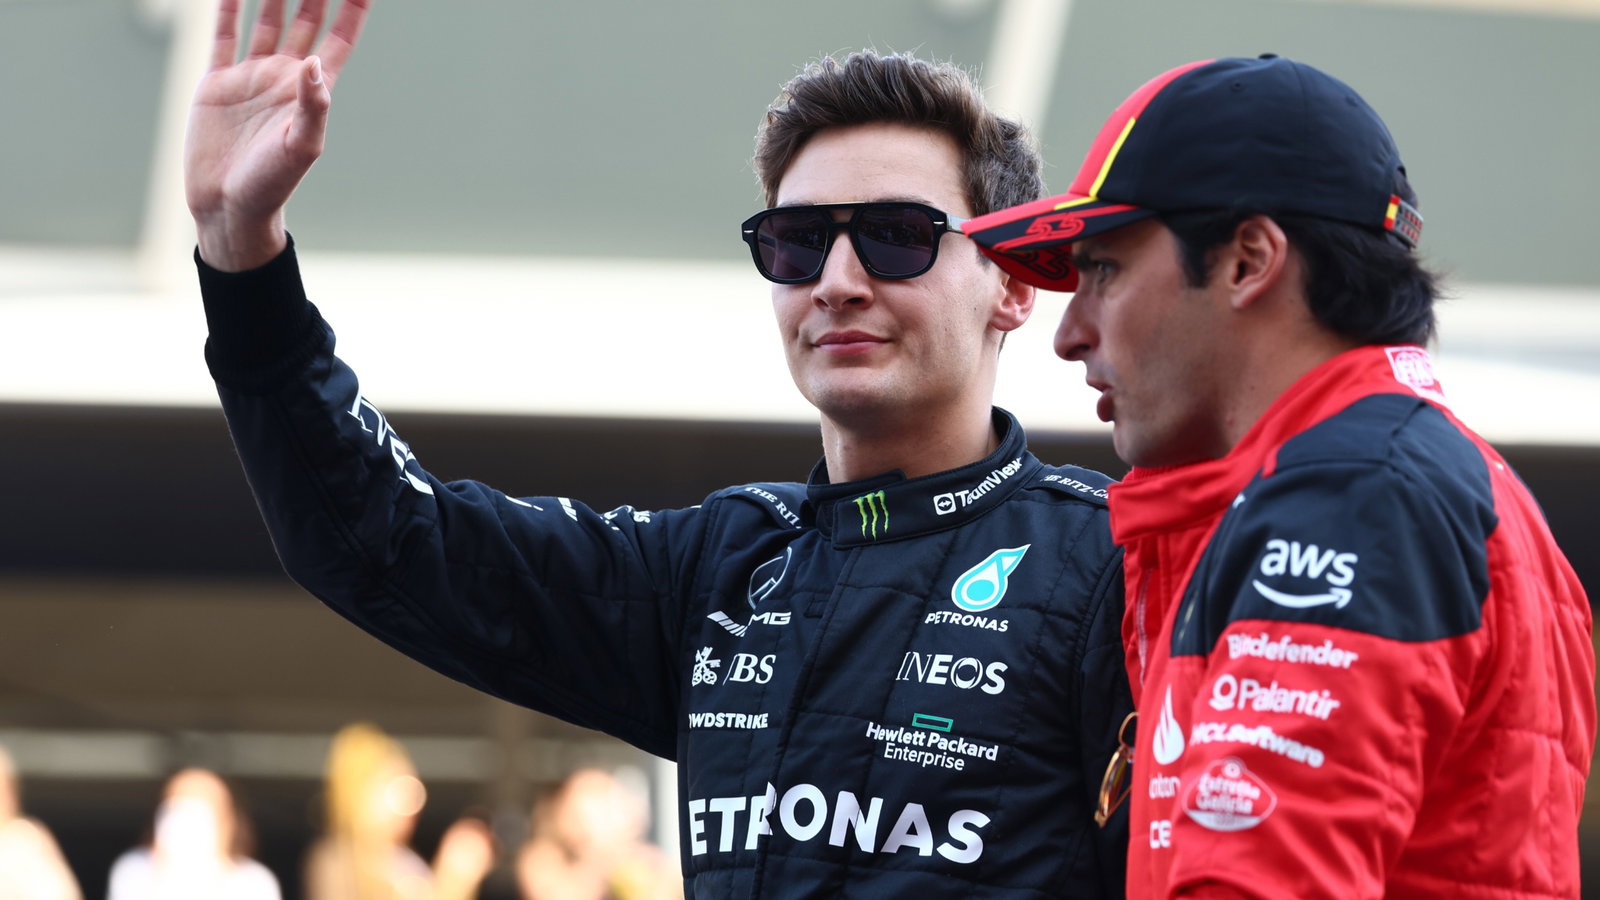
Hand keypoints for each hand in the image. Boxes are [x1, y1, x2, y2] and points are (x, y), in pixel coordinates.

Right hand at [184, 0, 369, 270]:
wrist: (227, 206)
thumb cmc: (272, 184)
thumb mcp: (300, 147)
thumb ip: (312, 106)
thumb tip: (313, 64)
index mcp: (313, 90)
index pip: (339, 37)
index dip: (353, 8)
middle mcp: (285, 76)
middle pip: (306, 18)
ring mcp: (252, 76)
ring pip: (267, 18)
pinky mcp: (217, 82)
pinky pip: (224, 34)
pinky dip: (227, 7)